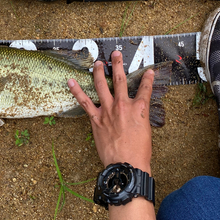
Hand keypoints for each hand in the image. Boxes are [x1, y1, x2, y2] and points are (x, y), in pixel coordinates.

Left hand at [67, 50, 154, 173]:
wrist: (127, 165)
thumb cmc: (139, 153)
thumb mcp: (145, 132)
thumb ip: (139, 119)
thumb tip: (134, 117)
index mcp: (140, 109)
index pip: (146, 89)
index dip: (148, 79)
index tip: (149, 71)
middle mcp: (123, 105)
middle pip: (120, 80)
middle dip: (118, 64)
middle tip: (115, 54)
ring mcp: (108, 111)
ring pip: (102, 85)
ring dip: (98, 72)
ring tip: (96, 63)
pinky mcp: (96, 119)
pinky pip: (84, 102)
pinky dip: (77, 91)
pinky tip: (70, 81)